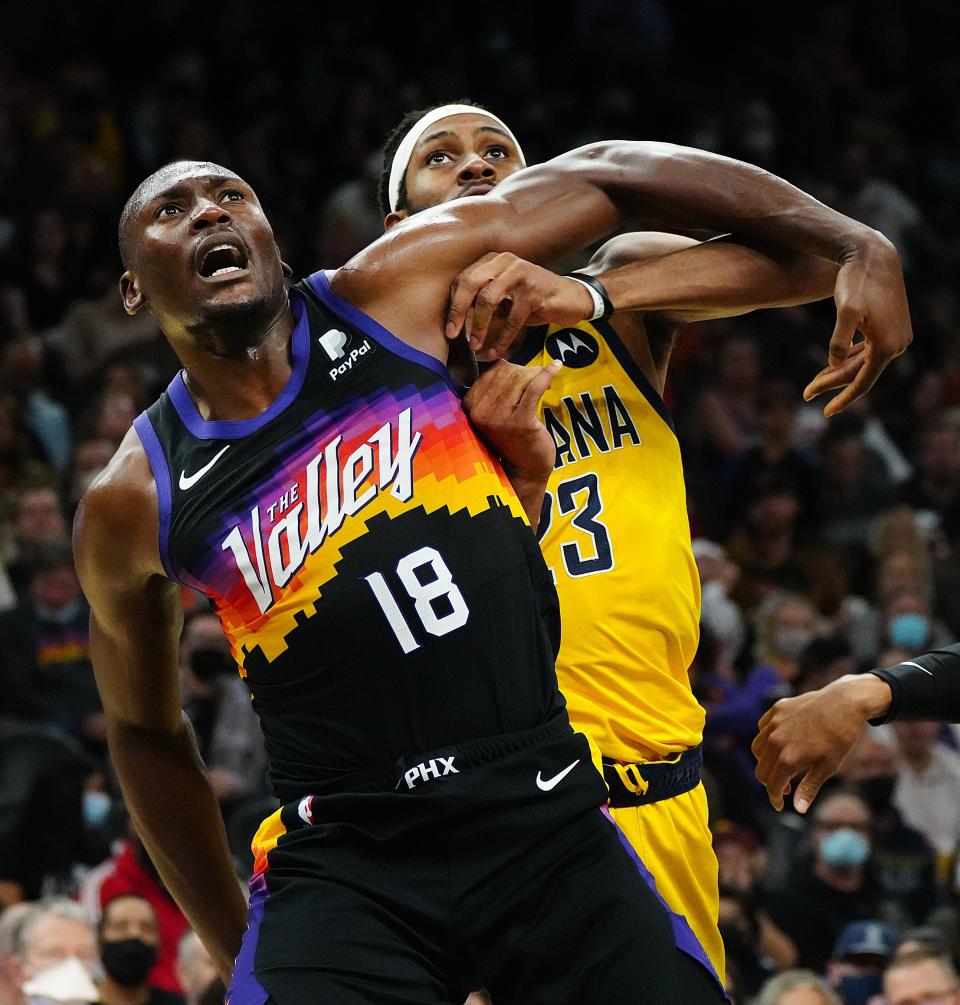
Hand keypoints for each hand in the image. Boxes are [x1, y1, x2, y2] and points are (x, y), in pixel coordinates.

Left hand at [446, 252, 594, 360]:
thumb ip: (485, 301)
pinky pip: (511, 318)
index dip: (454, 304)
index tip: (450, 328)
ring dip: (479, 326)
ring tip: (476, 346)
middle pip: (470, 282)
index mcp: (494, 260)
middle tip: (453, 335)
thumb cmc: (534, 300)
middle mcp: (505, 261)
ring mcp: (521, 273)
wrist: (572, 298)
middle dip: (459, 311)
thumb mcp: (506, 296)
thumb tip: (458, 323)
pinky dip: (502, 339)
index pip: (464, 278)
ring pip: (488, 299)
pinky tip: (496, 351)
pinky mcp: (534, 290)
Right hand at [463, 359, 560, 527]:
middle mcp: (480, 411)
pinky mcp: (520, 422)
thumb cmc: (513, 437)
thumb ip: (496, 388)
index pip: (492, 371)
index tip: (525, 376)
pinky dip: (547, 374)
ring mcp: (499, 418)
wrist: (525, 468)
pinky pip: (534, 387)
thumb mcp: (496, 412)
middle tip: (538, 379)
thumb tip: (505, 359)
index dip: (512, 368)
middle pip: (507, 372)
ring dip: (537, 374)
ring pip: (520, 378)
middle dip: (526, 371)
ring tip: (546, 380)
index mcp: (470, 406)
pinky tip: (556, 366)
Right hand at [751, 673, 892, 812]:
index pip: (771, 785)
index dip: (774, 798)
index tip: (779, 805)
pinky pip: (763, 728)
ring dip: (765, 761)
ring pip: (757, 748)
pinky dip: (766, 739)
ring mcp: (774, 723)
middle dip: (770, 782)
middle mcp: (775, 741)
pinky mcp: (776, 710)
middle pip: (761, 769)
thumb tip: (798, 809)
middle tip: (786, 787)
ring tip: (781, 765)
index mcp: (788, 758)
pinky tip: (780, 743)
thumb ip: (809, 788)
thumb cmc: (840, 737)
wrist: (844, 703)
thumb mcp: (828, 767)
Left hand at [804, 234, 911, 415]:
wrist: (874, 255)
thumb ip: (839, 339)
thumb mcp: (845, 310)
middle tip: (806, 394)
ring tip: (814, 382)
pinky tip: (835, 363)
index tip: (825, 413)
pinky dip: (850, 358)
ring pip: (864, 363)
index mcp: (887, 346)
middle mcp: (898, 345)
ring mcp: (898, 336)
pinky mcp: (893, 327)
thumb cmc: (856, 280)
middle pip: (860, 374)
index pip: (862, 383)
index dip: (843, 400)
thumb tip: (833, 365)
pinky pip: (869, 351)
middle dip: (832, 384)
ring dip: (840, 373)